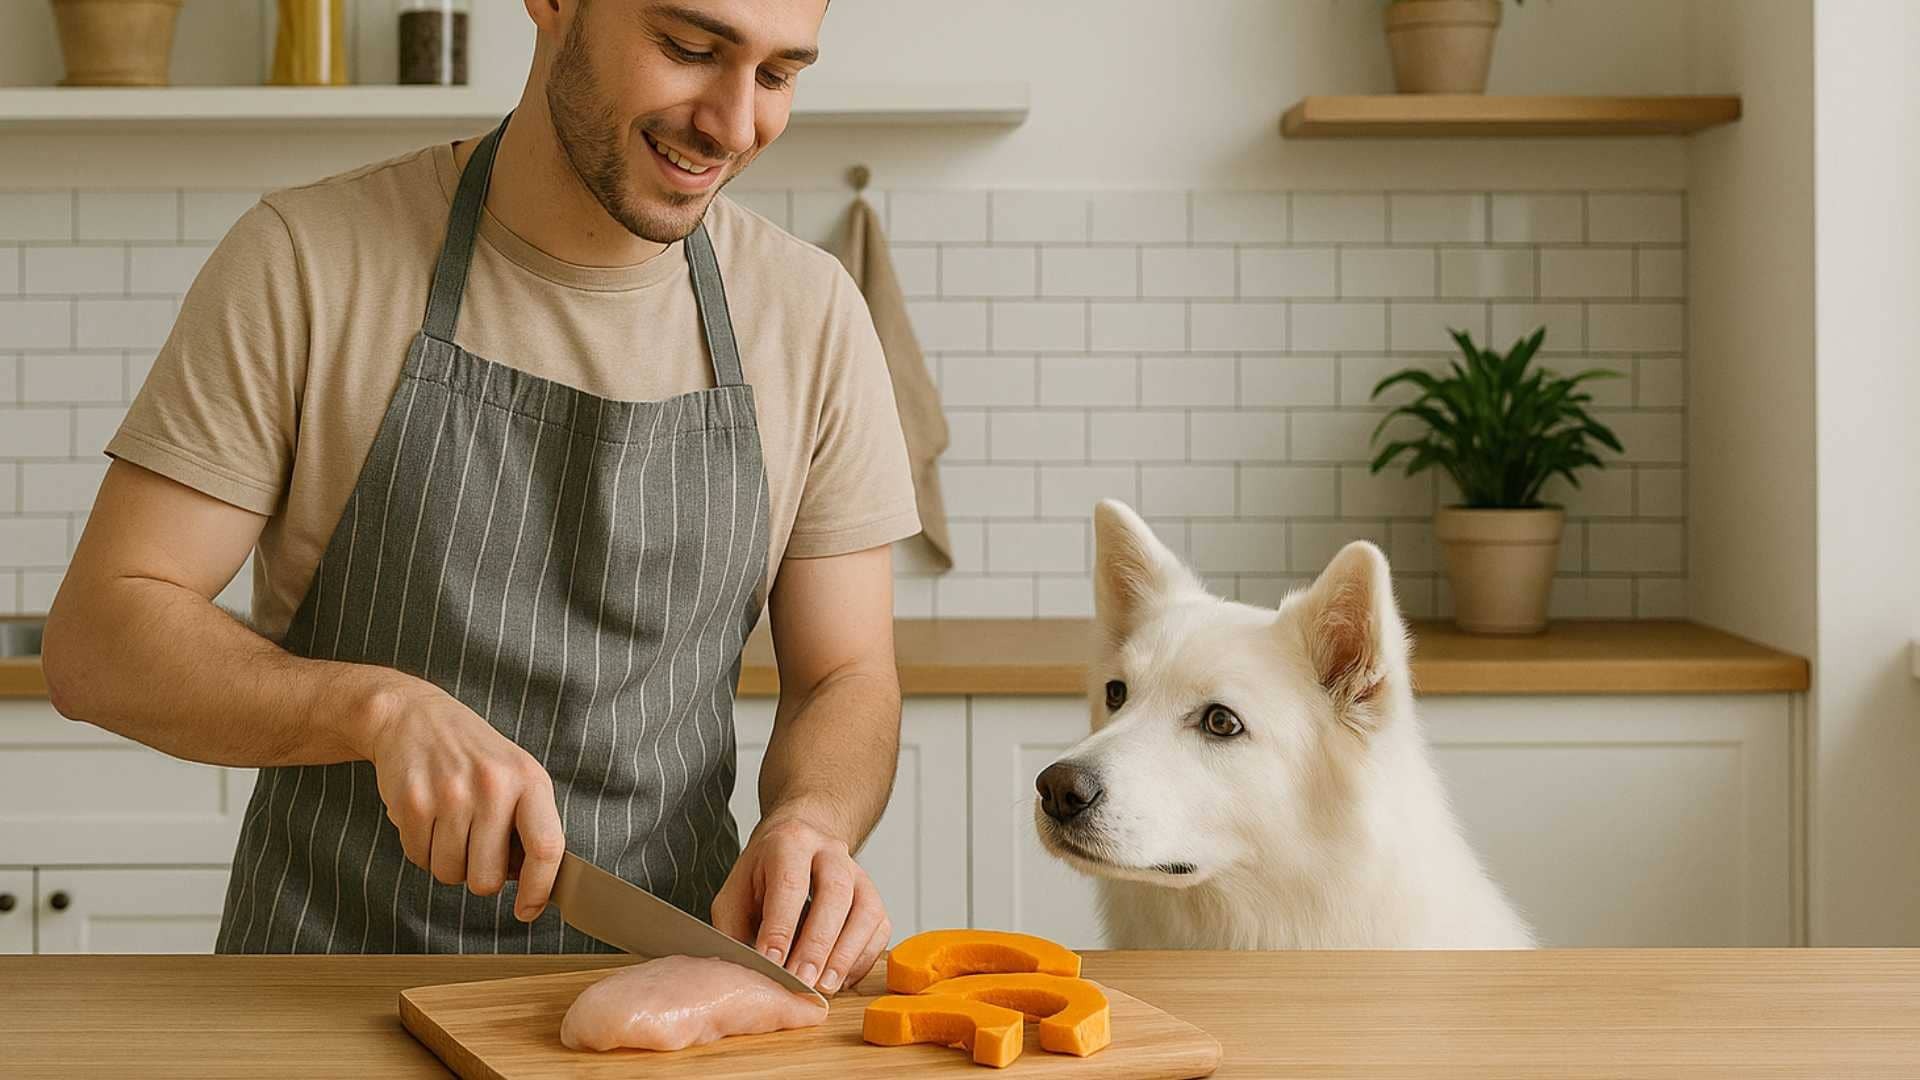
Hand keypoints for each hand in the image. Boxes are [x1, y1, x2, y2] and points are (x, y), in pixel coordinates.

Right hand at [353, 677, 564, 921]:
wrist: (413, 716)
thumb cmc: (474, 755)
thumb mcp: (516, 775)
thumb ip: (530, 824)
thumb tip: (534, 885)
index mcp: (530, 780)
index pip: (547, 848)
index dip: (539, 889)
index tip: (528, 910)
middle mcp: (493, 786)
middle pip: (488, 878)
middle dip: (480, 877)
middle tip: (476, 849)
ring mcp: (451, 794)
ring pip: (450, 874)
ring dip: (449, 863)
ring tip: (450, 825)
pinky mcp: (412, 802)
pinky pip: (419, 859)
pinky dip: (423, 850)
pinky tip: (428, 818)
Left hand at [710, 813, 889, 995]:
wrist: (795, 845)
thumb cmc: (762, 875)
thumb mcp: (734, 893)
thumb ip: (736, 928)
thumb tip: (747, 973)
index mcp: (789, 844)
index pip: (790, 884)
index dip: (781, 927)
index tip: (772, 962)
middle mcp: (829, 852)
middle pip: (835, 894)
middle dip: (817, 943)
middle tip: (802, 980)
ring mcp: (857, 873)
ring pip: (866, 910)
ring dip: (846, 954)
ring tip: (825, 986)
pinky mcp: (873, 896)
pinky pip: (879, 928)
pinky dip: (862, 958)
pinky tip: (840, 979)